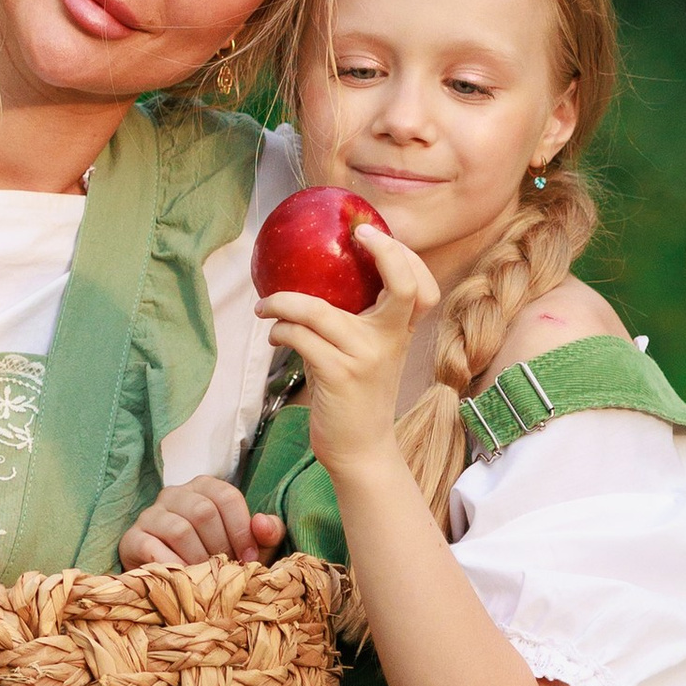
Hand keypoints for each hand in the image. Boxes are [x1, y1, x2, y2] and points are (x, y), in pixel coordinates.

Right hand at [119, 478, 284, 571]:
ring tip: (205, 578)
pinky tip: (182, 580)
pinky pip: (152, 548)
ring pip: (180, 529)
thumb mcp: (247, 547)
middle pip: (203, 511)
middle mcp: (174, 494)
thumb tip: (262, 523)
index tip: (250, 558)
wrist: (172, 582)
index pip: (227, 496)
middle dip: (220, 547)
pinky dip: (172, 567)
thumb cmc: (214, 558)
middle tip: (226, 572)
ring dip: (198, 560)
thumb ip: (267, 534)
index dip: (241, 529)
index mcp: (204, 488)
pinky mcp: (132, 538)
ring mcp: (150, 514)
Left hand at [262, 228, 440, 481]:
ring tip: (265, 307)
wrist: (361, 451)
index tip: (370, 233)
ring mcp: (365, 357)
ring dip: (282, 303)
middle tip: (353, 235)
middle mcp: (390, 340)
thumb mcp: (370, 356)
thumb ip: (358, 322)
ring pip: (318, 310)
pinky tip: (273, 335)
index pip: (420, 285)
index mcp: (400, 333)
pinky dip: (279, 330)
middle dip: (381, 249)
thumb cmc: (357, 398)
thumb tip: (313, 282)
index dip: (401, 254)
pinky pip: (300, 337)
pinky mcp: (337, 374)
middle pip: (402, 284)